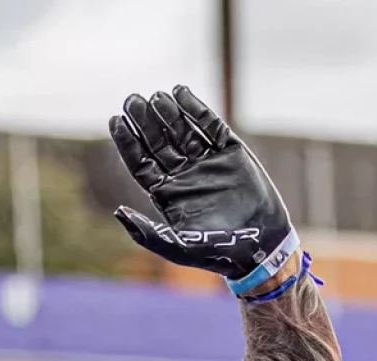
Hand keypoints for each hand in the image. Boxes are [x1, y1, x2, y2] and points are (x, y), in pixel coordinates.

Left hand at [108, 86, 295, 289]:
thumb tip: (118, 212)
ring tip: (156, 96)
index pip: (140, 162)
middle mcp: (183, 174)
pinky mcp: (231, 152)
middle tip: (132, 100)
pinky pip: (210, 127)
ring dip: (168, 113)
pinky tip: (181, 93)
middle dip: (144, 121)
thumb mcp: (177, 247)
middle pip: (157, 142)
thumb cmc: (217, 251)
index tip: (115, 120)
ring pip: (182, 131)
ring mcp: (207, 161)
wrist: (261, 245)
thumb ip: (147, 233)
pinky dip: (196, 109)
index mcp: (166, 193)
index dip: (127, 142)